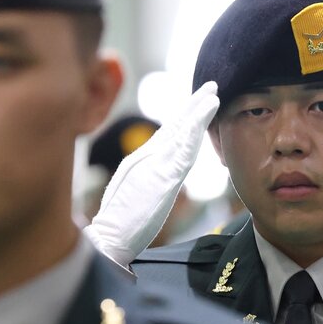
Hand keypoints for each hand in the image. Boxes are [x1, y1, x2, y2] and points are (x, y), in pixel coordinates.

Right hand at [83, 81, 218, 266]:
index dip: (186, 118)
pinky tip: (204, 116)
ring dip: (198, 111)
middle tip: (211, 86)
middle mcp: (148, 157)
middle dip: (193, 106)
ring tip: (213, 94)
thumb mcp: (138, 195)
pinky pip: (182, 147)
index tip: (200, 103)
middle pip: (175, 126)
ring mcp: (154, 164)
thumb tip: (164, 174)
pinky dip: (194, 129)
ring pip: (181, 131)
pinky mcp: (161, 175)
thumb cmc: (122, 223)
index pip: (169, 135)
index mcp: (145, 162)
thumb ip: (151, 180)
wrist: (110, 237)